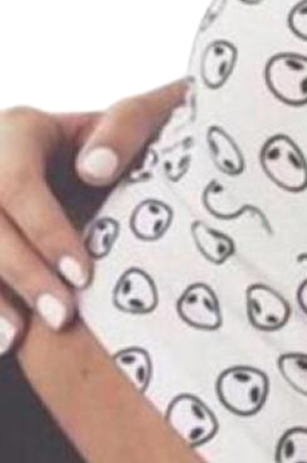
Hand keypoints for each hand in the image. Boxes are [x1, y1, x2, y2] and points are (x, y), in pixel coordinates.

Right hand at [0, 77, 188, 352]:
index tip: (85, 276)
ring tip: (18, 339)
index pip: (16, 184)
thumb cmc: (129, 143)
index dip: (47, 233)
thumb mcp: (137, 122)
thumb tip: (95, 170)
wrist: (103, 162)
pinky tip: (1, 337)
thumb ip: (126, 130)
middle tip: (63, 316)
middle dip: (21, 273)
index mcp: (21, 130)